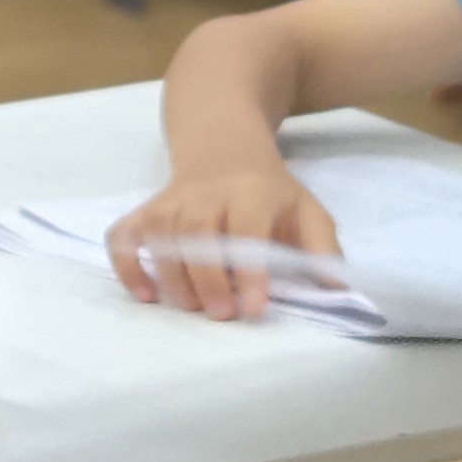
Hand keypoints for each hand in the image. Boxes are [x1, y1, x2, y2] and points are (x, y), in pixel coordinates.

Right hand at [107, 159, 339, 321]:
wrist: (223, 146)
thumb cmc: (270, 191)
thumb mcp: (306, 209)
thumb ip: (322, 248)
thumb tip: (337, 289)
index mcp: (252, 191)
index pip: (246, 228)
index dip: (248, 269)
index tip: (254, 307)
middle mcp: (207, 192)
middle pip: (196, 232)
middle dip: (206, 278)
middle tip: (221, 314)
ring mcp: (171, 200)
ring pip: (161, 235)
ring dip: (172, 276)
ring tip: (192, 308)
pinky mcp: (146, 210)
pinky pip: (123, 235)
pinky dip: (126, 265)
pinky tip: (144, 295)